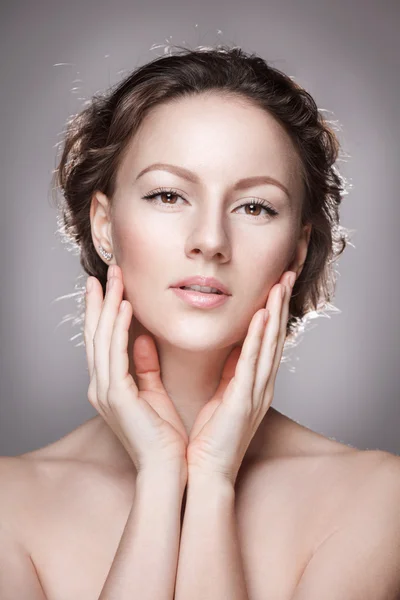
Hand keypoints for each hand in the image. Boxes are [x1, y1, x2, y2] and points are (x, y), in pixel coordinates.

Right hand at [84, 264, 188, 482]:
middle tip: (105, 272)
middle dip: (100, 302)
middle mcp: (101, 387)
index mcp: (110, 387)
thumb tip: (141, 338)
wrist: (168, 469)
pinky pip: (115, 355)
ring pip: (102, 339)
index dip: (103, 312)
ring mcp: (105, 392)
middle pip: (96, 335)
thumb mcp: (152, 393)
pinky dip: (118, 329)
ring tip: (114, 279)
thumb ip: (144, 366)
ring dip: (107, 307)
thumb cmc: (164, 436)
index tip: (109, 286)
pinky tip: (124, 307)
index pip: (103, 341)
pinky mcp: (116, 397)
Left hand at [186, 271, 295, 485]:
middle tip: (287, 275)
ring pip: (269, 345)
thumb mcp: (216, 395)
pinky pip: (252, 364)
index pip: (265, 341)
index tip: (273, 287)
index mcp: (252, 384)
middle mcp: (260, 385)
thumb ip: (222, 370)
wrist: (203, 473)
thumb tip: (223, 346)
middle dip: (280, 305)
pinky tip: (262, 316)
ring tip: (280, 285)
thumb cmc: (208, 438)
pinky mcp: (244, 401)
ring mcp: (255, 393)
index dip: (271, 313)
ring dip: (275, 313)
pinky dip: (259, 339)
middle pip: (274, 337)